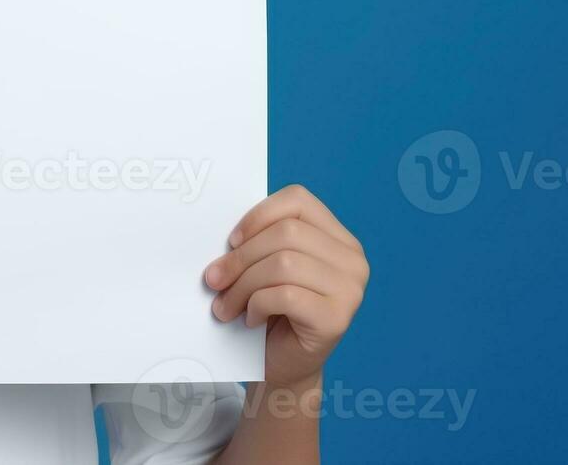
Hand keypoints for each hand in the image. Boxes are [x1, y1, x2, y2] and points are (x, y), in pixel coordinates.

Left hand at [202, 184, 367, 388]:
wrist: (284, 367)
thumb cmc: (273, 312)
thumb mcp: (268, 266)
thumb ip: (260, 242)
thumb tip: (227, 237)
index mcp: (338, 238)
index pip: (298, 200)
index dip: (258, 215)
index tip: (231, 241)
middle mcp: (353, 260)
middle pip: (286, 233)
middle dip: (241, 257)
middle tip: (214, 280)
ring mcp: (350, 290)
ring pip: (283, 263)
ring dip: (243, 285)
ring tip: (226, 305)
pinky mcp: (337, 318)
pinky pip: (285, 295)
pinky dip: (258, 305)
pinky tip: (252, 318)